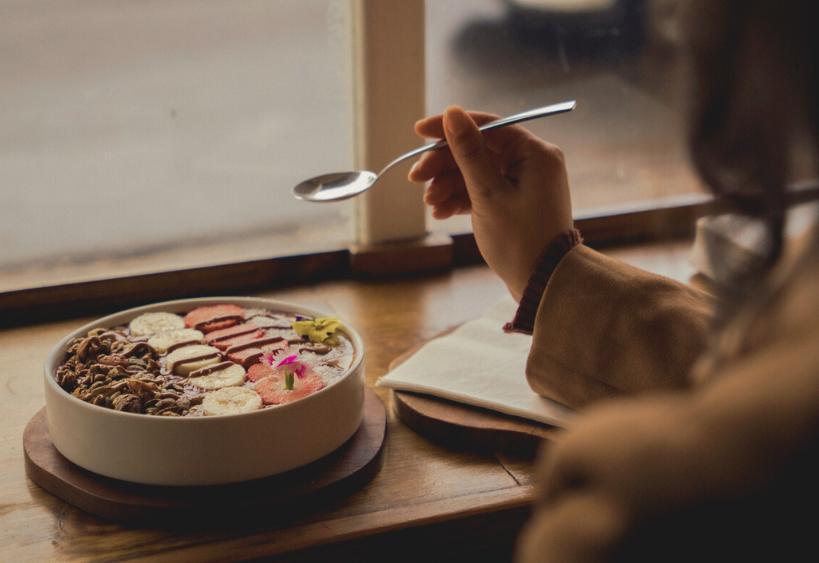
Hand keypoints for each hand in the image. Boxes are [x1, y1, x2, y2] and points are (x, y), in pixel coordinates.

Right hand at [409, 106, 572, 300]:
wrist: (543, 284)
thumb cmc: (521, 240)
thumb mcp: (488, 194)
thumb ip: (469, 152)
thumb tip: (452, 112)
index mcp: (535, 153)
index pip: (488, 126)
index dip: (450, 127)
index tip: (418, 132)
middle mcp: (532, 163)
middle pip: (478, 150)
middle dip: (445, 164)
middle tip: (416, 178)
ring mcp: (523, 184)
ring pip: (476, 172)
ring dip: (449, 185)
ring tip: (431, 203)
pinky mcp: (513, 203)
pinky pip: (482, 191)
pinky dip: (460, 199)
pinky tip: (440, 212)